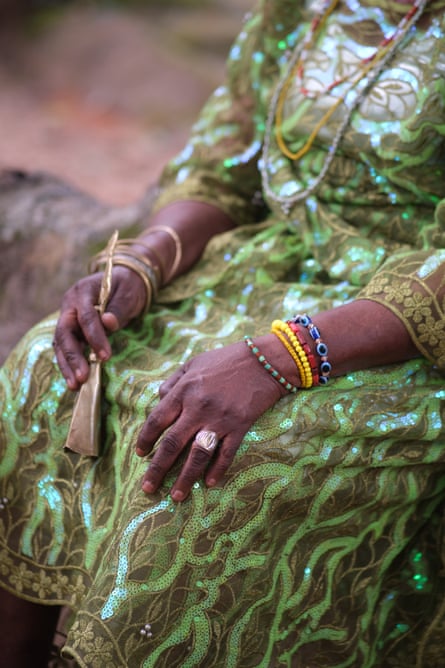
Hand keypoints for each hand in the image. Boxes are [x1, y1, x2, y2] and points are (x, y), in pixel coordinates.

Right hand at [53, 266, 146, 390]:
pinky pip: (66, 348)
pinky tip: (75, 381)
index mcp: (82, 291)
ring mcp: (68, 318)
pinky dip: (70, 364)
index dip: (95, 337)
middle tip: (82, 377)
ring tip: (75, 386)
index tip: (105, 356)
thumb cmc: (127, 286)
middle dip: (73, 357)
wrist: (123, 280)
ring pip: (61, 344)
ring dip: (67, 365)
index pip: (86, 317)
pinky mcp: (71, 330)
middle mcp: (69, 305)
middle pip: (64, 333)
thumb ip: (118, 309)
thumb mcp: (128, 293)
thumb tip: (108, 323)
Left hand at [136, 336, 290, 501]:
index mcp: (184, 391)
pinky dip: (217, 470)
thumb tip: (158, 398)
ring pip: (197, 455)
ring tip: (176, 497)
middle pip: (172, 444)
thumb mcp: (193, 363)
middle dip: (158, 468)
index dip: (145, 439)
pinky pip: (226, 454)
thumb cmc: (226, 359)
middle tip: (148, 488)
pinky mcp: (239, 427)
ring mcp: (219, 420)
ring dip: (185, 478)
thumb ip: (173, 381)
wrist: (264, 361)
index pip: (157, 420)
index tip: (140, 454)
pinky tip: (208, 484)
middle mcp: (198, 408)